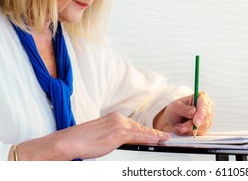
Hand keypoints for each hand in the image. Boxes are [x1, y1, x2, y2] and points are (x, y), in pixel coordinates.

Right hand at [12, 112, 168, 159]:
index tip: (155, 133)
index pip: (134, 125)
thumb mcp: (101, 136)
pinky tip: (157, 139)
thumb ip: (113, 135)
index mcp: (113, 118)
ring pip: (141, 131)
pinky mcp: (118, 134)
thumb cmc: (81, 140)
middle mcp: (118, 118)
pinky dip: (149, 137)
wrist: (69, 141)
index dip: (146, 130)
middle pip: (140, 127)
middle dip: (153, 132)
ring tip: (165, 138)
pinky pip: (138, 136)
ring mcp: (118, 125)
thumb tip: (122, 140)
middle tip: (165, 136)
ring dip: (155, 135)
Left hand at [154, 91, 213, 135]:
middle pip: (205, 117)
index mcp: (201, 97)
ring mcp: (207, 118)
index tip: (195, 122)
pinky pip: (200, 132)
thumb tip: (193, 111)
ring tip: (179, 127)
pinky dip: (190, 133)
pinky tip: (183, 129)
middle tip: (181, 127)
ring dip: (189, 129)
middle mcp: (207, 107)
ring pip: (202, 126)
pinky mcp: (205, 127)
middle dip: (192, 124)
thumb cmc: (176, 110)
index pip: (204, 104)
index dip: (201, 113)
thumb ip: (184, 109)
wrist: (175, 119)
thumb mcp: (175, 107)